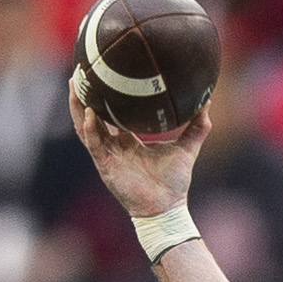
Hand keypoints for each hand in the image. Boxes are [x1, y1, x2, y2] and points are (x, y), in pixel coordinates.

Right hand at [69, 83, 209, 219]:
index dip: (104, 97)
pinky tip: (89, 113)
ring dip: (78, 107)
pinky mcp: (106, 167)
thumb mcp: (187, 149)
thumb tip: (207, 103)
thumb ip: (197, 127)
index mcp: (128, 141)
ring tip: (75, 86)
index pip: (110, 115)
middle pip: (91, 117)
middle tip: (79, 73)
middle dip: (83, 96)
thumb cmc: (174, 183)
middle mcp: (114, 146)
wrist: (167, 208)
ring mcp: (107, 156)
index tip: (103, 75)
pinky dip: (90, 128)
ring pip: (85, 128)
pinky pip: (94, 144)